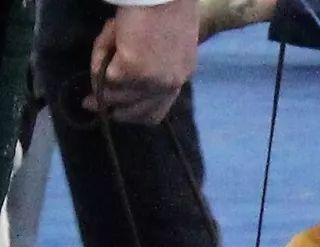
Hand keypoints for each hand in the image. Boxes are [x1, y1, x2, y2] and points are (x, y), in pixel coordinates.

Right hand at [84, 0, 199, 124]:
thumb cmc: (160, 5)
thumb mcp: (158, 39)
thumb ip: (145, 60)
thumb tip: (115, 75)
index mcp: (181, 74)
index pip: (159, 107)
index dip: (137, 111)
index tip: (119, 111)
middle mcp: (170, 84)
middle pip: (142, 112)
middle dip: (117, 112)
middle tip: (94, 107)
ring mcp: (153, 80)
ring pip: (121, 96)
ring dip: (102, 93)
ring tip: (87, 96)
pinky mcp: (134, 70)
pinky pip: (108, 77)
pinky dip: (98, 67)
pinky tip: (97, 56)